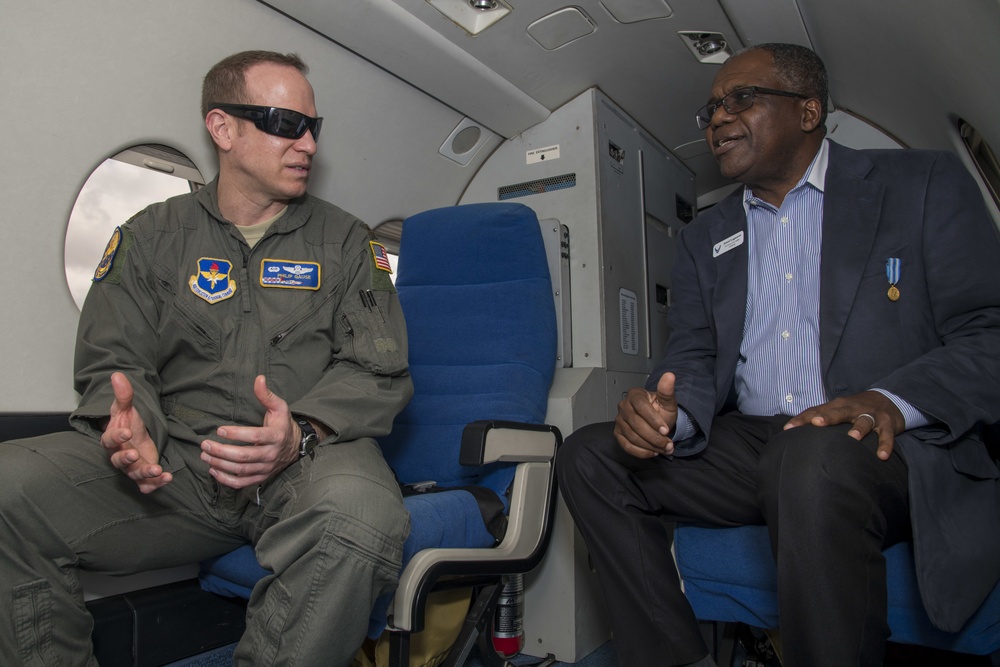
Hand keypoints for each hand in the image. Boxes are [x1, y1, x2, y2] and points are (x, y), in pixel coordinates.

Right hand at [101, 372, 171, 492]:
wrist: (136, 436)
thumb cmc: (128, 422)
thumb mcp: (126, 408)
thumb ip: (123, 395)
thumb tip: (117, 374)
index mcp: (112, 440)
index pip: (110, 440)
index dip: (117, 437)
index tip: (127, 431)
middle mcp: (119, 455)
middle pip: (118, 461)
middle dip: (126, 459)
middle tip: (135, 454)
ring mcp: (131, 467)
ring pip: (134, 474)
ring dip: (145, 473)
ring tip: (158, 470)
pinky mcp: (143, 475)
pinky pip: (147, 485)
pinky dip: (156, 484)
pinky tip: (168, 478)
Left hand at [200, 375, 300, 488]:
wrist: (295, 446)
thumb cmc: (282, 425)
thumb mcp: (279, 407)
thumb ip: (266, 395)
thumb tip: (258, 378)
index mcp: (276, 436)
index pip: (255, 437)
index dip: (236, 434)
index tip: (220, 430)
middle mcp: (271, 454)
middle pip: (244, 456)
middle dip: (222, 451)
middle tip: (205, 444)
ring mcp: (265, 468)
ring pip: (240, 470)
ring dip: (220, 464)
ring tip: (205, 455)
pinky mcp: (260, 477)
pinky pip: (242, 483)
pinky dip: (226, 479)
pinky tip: (213, 470)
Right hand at [614, 372, 678, 458]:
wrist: (657, 421)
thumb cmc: (661, 409)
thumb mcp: (668, 401)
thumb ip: (667, 390)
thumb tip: (670, 375)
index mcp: (635, 395)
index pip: (641, 408)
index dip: (653, 420)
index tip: (666, 430)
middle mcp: (623, 406)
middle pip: (636, 424)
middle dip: (654, 437)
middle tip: (668, 444)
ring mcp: (619, 421)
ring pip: (632, 437)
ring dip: (650, 446)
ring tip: (665, 449)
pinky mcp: (618, 433)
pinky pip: (626, 446)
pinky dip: (641, 452)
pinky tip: (653, 452)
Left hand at [783, 390, 905, 460]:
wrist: (888, 400)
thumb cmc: (854, 409)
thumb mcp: (837, 410)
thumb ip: (819, 418)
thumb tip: (792, 433)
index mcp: (837, 405)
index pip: (816, 411)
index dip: (802, 419)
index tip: (788, 429)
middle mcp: (852, 408)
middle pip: (839, 412)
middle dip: (827, 417)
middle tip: (816, 423)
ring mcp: (871, 414)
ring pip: (864, 420)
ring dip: (858, 429)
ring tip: (853, 438)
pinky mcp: (887, 423)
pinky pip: (886, 435)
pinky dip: (885, 444)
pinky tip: (882, 456)